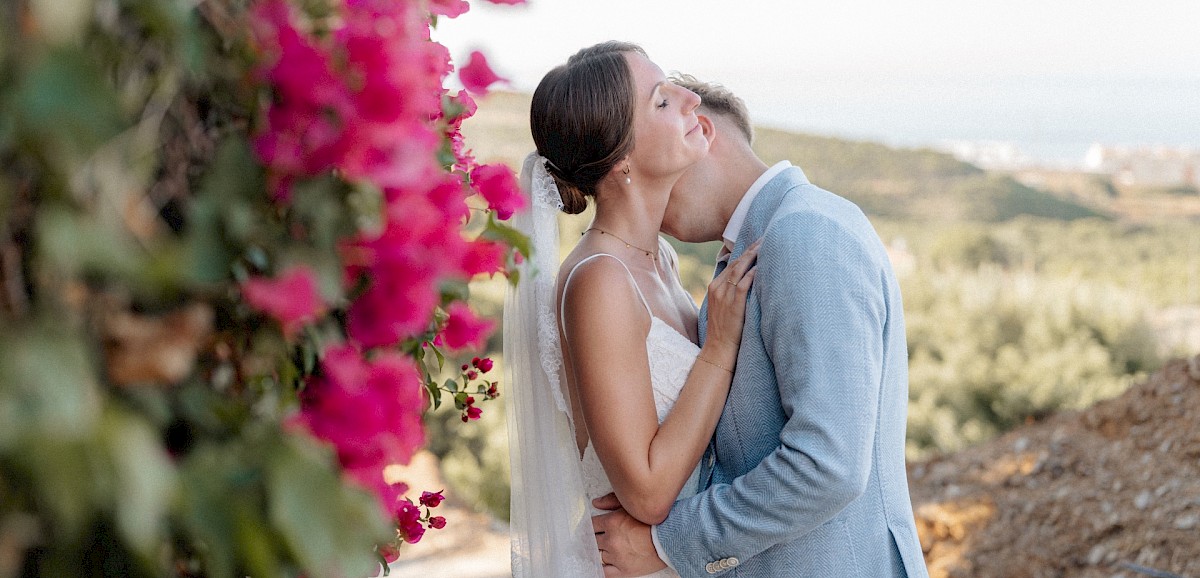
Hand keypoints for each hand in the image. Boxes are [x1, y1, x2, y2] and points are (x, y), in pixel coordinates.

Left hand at [591, 503, 666, 576]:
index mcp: (612, 522)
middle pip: (593, 540)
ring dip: (600, 552)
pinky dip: (601, 568)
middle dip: (595, 538)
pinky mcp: (623, 570)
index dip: (593, 525)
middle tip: (599, 538)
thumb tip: (596, 503)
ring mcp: (616, 556)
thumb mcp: (632, 506)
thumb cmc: (655, 522)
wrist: (671, 539)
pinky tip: (602, 564)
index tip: (594, 527)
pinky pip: (604, 572)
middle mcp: (611, 540)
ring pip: (598, 555)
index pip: (592, 525)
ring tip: (604, 549)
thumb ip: (611, 501)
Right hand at [705, 239, 759, 359]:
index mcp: (714, 287)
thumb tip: (746, 283)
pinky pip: (745, 283)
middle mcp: (718, 288)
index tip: (756, 245)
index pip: (731, 264)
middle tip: (764, 239)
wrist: (719, 347)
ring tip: (765, 246)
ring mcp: (725, 295)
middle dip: (750, 250)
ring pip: (740, 269)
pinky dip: (753, 273)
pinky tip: (762, 266)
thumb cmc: (725, 330)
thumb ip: (730, 293)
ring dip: (753, 257)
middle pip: (736, 263)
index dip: (744, 254)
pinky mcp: (734, 303)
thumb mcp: (723, 307)